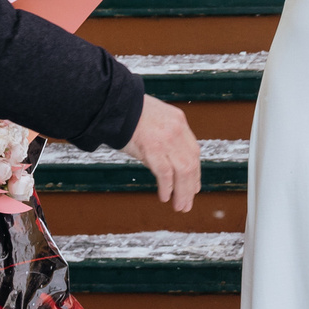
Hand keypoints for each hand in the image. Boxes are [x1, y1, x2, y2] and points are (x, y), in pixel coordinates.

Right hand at [121, 95, 199, 212]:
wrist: (113, 103)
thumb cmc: (126, 111)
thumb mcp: (154, 118)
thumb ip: (163, 137)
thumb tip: (163, 160)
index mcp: (178, 121)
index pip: (193, 151)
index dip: (195, 171)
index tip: (193, 185)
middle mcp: (177, 130)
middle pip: (191, 163)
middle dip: (191, 186)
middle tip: (187, 202)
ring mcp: (166, 139)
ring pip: (183, 171)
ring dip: (182, 192)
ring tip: (180, 206)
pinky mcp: (153, 148)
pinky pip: (165, 173)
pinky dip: (167, 187)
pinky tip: (165, 197)